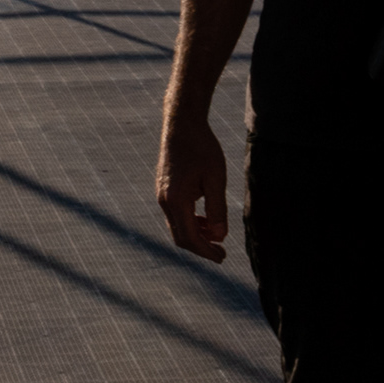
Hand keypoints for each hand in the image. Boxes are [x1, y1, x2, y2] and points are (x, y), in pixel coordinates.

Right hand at [157, 119, 231, 265]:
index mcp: (176, 200)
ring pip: (177, 226)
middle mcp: (164, 200)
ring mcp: (161, 195)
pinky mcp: (164, 189)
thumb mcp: (215, 178)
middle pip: (180, 236)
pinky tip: (205, 219)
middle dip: (200, 247)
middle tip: (221, 252)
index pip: (189, 237)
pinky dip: (190, 222)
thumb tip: (219, 236)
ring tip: (216, 236)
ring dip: (196, 235)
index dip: (206, 251)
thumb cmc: (202, 148)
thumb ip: (217, 209)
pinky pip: (175, 214)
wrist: (182, 124)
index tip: (222, 257)